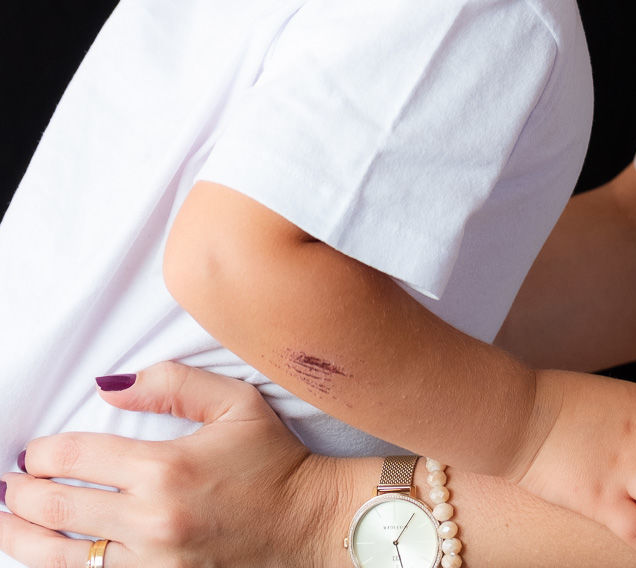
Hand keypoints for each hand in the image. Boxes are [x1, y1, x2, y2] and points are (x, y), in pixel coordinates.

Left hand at [0, 363, 351, 567]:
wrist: (307, 523)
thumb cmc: (272, 460)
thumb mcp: (234, 401)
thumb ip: (172, 384)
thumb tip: (110, 387)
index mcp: (166, 467)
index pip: (80, 455)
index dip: (44, 452)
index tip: (31, 452)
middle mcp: (152, 519)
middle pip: (61, 508)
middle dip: (22, 495)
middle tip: (9, 485)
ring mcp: (154, 562)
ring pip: (66, 558)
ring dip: (25, 539)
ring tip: (6, 524)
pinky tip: (50, 556)